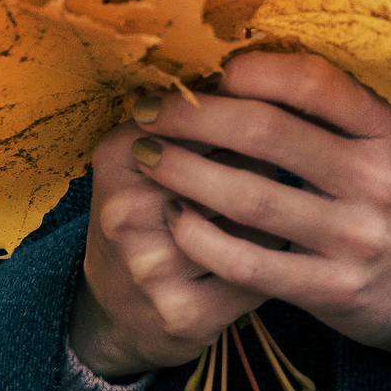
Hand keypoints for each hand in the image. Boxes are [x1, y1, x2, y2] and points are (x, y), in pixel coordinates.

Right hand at [67, 115, 265, 378]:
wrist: (115, 310)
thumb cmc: (147, 216)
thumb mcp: (146, 158)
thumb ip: (196, 118)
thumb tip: (270, 76)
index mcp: (119, 154)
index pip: (212, 116)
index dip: (250, 119)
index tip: (262, 122)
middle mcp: (126, 210)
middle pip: (238, 168)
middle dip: (267, 167)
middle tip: (271, 172)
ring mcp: (151, 267)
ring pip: (256, 224)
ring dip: (276, 219)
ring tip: (269, 217)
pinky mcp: (184, 314)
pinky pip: (259, 275)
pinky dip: (273, 265)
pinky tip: (265, 258)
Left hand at [128, 52, 390, 363]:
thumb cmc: (385, 197)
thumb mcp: (380, 144)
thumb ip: (325, 111)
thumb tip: (233, 66)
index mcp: (387, 131)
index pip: (313, 82)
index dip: (251, 71)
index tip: (207, 74)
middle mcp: (377, 181)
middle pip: (267, 133)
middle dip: (193, 117)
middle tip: (148, 110)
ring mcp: (355, 239)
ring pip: (250, 197)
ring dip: (183, 172)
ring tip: (146, 157)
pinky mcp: (332, 289)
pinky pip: (250, 262)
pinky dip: (201, 238)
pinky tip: (174, 217)